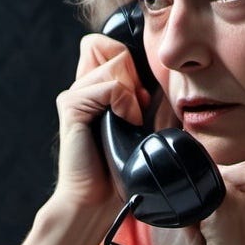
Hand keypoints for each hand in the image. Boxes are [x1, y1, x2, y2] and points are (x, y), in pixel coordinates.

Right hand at [53, 33, 150, 211]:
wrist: (100, 199)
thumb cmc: (126, 167)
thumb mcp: (149, 124)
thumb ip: (153, 96)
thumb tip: (172, 72)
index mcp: (97, 87)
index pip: (111, 45)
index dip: (133, 63)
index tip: (143, 98)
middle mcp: (83, 85)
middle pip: (113, 47)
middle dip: (134, 75)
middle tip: (138, 108)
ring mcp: (75, 94)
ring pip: (116, 64)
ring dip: (133, 93)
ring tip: (132, 120)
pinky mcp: (71, 106)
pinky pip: (110, 86)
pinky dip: (126, 103)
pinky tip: (127, 123)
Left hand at [200, 161, 244, 244]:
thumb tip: (225, 183)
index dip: (234, 192)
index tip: (233, 220)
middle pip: (227, 173)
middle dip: (217, 199)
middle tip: (223, 236)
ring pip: (208, 189)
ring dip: (203, 214)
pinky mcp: (224, 210)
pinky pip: (194, 206)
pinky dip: (192, 229)